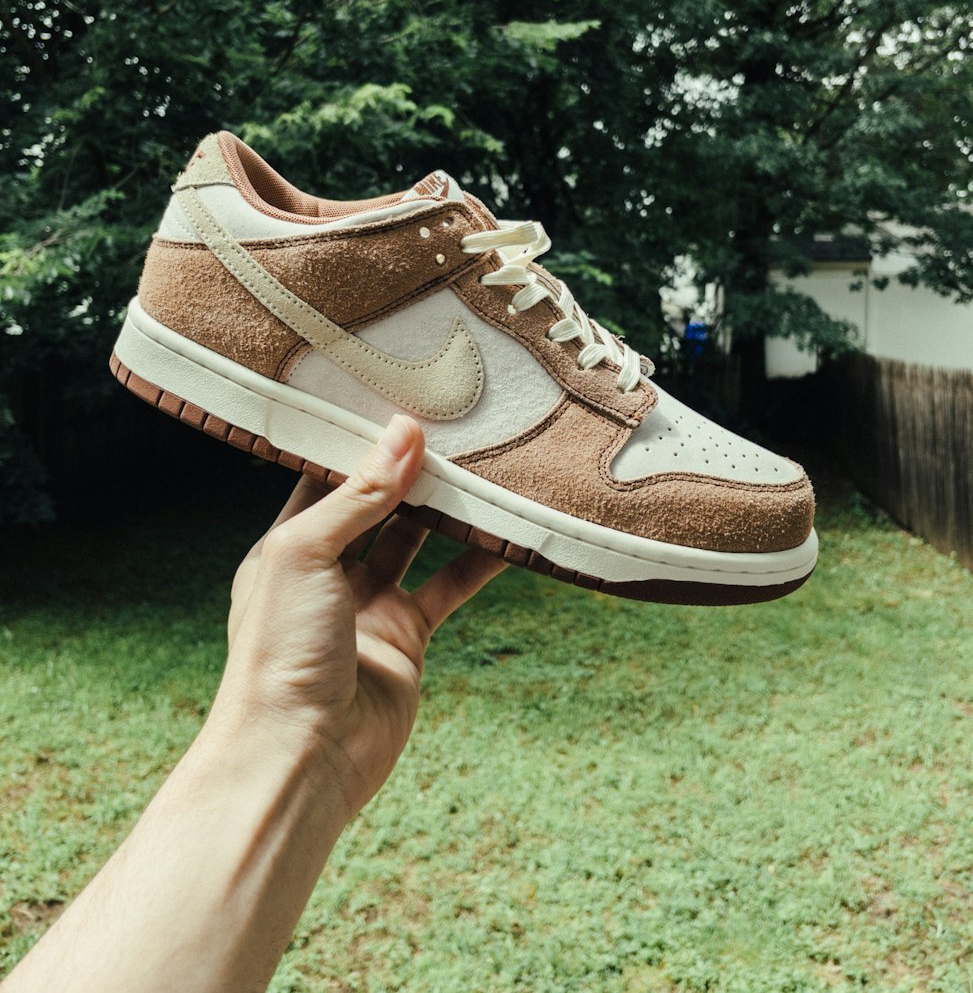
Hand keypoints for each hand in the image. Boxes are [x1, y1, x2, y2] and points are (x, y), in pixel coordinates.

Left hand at [213, 414, 506, 820]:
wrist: (301, 756)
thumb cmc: (278, 653)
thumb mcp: (306, 553)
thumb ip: (359, 494)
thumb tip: (403, 433)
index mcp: (286, 548)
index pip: (324, 479)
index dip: (357, 443)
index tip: (395, 402)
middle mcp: (327, 573)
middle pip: (375, 506)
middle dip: (408, 470)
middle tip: (452, 424)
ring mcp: (368, 606)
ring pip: (417, 540)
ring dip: (447, 508)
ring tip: (483, 464)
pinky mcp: (407, 637)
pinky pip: (449, 586)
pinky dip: (480, 560)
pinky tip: (508, 531)